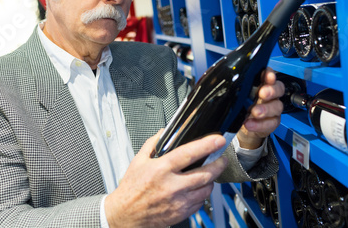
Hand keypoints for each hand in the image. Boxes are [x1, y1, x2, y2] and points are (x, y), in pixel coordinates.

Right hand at [105, 130, 228, 227]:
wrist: (125, 215)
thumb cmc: (131, 189)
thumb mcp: (138, 161)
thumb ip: (152, 144)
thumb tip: (164, 133)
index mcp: (161, 169)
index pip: (189, 153)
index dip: (207, 145)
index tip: (218, 140)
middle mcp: (172, 186)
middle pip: (205, 173)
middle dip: (218, 164)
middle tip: (222, 158)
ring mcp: (178, 201)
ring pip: (206, 189)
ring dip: (211, 180)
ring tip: (210, 174)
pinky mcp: (181, 213)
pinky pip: (200, 203)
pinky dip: (202, 195)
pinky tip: (197, 189)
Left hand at [237, 67, 284, 148]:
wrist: (240, 126)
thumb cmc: (238, 108)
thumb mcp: (234, 97)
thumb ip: (234, 89)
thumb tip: (221, 82)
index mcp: (261, 84)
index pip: (269, 75)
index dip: (269, 74)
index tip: (267, 75)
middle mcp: (270, 94)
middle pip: (278, 88)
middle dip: (271, 90)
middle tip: (262, 93)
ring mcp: (273, 108)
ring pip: (277, 106)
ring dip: (266, 109)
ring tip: (254, 112)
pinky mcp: (273, 122)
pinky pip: (272, 122)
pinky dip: (261, 124)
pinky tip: (250, 124)